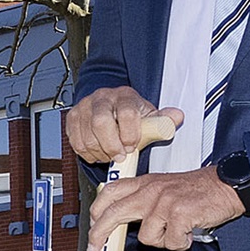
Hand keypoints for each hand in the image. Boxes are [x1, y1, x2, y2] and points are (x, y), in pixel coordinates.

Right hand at [62, 86, 181, 167]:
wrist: (109, 106)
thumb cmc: (130, 113)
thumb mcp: (149, 115)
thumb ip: (163, 119)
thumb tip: (177, 117)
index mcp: (124, 96)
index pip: (126, 113)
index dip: (130, 134)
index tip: (132, 146)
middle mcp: (102, 98)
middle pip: (100, 122)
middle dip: (111, 145)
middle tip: (119, 155)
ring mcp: (84, 107)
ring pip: (87, 135)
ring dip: (99, 152)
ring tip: (109, 154)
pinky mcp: (72, 118)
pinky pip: (75, 141)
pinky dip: (86, 153)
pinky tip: (97, 152)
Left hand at [85, 168, 243, 250]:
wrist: (228, 185)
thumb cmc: (198, 190)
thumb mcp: (164, 186)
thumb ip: (143, 198)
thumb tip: (122, 219)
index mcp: (145, 183)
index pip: (110, 192)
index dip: (96, 212)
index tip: (91, 228)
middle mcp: (150, 190)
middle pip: (113, 213)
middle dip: (99, 234)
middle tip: (95, 249)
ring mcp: (163, 202)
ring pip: (146, 237)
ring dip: (163, 241)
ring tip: (178, 230)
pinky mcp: (178, 213)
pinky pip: (170, 242)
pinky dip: (181, 243)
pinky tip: (189, 231)